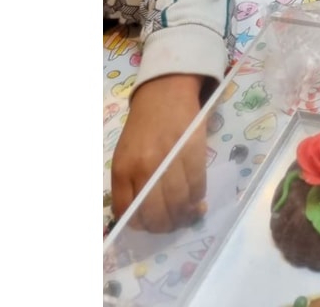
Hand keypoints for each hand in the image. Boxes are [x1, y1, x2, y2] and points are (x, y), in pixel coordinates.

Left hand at [111, 74, 208, 231]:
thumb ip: (129, 185)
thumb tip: (142, 217)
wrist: (163, 93)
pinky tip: (196, 198)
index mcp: (122, 170)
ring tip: (187, 214)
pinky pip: (197, 185)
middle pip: (156, 213)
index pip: (128, 213)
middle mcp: (143, 168)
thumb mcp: (124, 155)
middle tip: (172, 224)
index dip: (141, 226)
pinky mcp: (192, 151)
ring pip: (179, 203)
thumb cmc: (142, 128)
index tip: (150, 225)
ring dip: (185, 215)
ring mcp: (169, 160)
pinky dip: (197, 197)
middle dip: (166, 226)